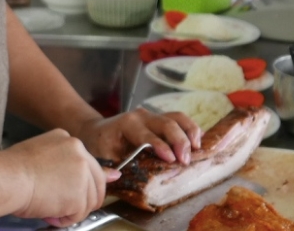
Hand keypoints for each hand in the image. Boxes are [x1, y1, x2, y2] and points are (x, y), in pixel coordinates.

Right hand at [8, 129, 120, 225]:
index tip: (76, 190)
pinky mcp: (79, 194)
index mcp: (69, 141)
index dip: (82, 182)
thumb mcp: (41, 157)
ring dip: (71, 210)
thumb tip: (97, 177)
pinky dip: (64, 219)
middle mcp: (80, 153)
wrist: (6, 178)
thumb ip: (65, 164)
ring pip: (88, 200)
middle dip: (85, 198)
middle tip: (67, 206)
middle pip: (96, 182)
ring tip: (49, 209)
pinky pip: (79, 214)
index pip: (88, 164)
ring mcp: (82, 173)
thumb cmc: (11, 170)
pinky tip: (49, 214)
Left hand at [75, 108, 200, 164]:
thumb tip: (123, 177)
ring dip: (190, 131)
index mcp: (126, 124)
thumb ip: (113, 167)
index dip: (160, 146)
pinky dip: (191, 129)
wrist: (95, 131)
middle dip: (179, 141)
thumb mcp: (101, 157)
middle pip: (167, 123)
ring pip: (177, 117)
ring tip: (198, 148)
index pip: (147, 135)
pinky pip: (180, 120)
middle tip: (186, 159)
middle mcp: (142, 116)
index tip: (171, 159)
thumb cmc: (98, 145)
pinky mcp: (160, 120)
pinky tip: (199, 141)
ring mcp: (153, 116)